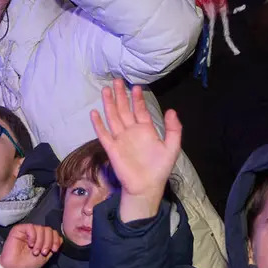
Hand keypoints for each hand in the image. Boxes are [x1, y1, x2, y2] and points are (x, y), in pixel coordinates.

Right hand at [0, 224, 62, 267]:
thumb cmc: (28, 264)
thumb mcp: (45, 256)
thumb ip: (52, 247)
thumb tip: (61, 238)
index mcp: (42, 238)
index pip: (53, 232)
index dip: (56, 239)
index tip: (54, 250)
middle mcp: (35, 233)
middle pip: (48, 229)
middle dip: (48, 241)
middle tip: (44, 252)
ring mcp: (27, 231)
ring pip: (40, 228)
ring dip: (40, 241)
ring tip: (35, 251)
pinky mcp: (18, 229)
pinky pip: (30, 227)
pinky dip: (33, 236)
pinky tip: (30, 244)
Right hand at [91, 82, 180, 222]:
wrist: (146, 187)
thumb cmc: (159, 168)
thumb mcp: (172, 147)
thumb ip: (174, 129)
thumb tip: (171, 110)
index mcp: (146, 130)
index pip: (140, 110)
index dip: (137, 99)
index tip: (135, 86)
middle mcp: (132, 131)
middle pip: (124, 109)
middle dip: (121, 95)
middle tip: (117, 80)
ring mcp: (120, 139)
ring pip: (113, 117)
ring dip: (109, 104)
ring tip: (106, 90)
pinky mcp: (112, 148)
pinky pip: (103, 134)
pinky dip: (98, 124)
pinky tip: (94, 113)